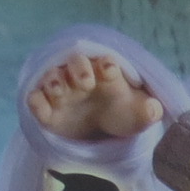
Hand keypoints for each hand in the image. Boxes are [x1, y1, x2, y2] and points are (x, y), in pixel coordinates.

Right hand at [25, 53, 162, 141]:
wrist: (101, 128)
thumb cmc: (121, 112)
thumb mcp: (138, 115)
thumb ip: (148, 111)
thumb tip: (154, 108)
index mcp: (105, 72)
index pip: (105, 62)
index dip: (107, 65)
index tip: (111, 70)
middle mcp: (80, 76)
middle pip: (75, 62)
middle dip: (79, 68)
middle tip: (86, 82)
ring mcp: (61, 91)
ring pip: (52, 78)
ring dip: (54, 82)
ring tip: (60, 92)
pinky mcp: (47, 109)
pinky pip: (35, 100)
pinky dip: (35, 101)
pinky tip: (42, 107)